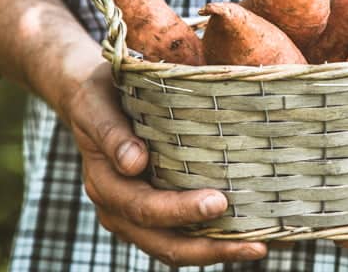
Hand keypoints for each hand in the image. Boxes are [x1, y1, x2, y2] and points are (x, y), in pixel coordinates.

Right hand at [59, 60, 267, 265]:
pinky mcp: (155, 212)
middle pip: (165, 243)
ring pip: (176, 248)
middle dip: (210, 248)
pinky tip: (246, 235)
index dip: (180, 211)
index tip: (219, 202)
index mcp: (106, 185)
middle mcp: (119, 209)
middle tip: (255, 246)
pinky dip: (212, 240)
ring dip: (216, 251)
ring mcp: (137, 216)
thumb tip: (134, 163)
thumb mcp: (97, 107)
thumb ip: (112, 134)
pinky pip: (183, 235)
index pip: (144, 208)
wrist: (88, 100)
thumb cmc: (97, 97)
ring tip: (259, 248)